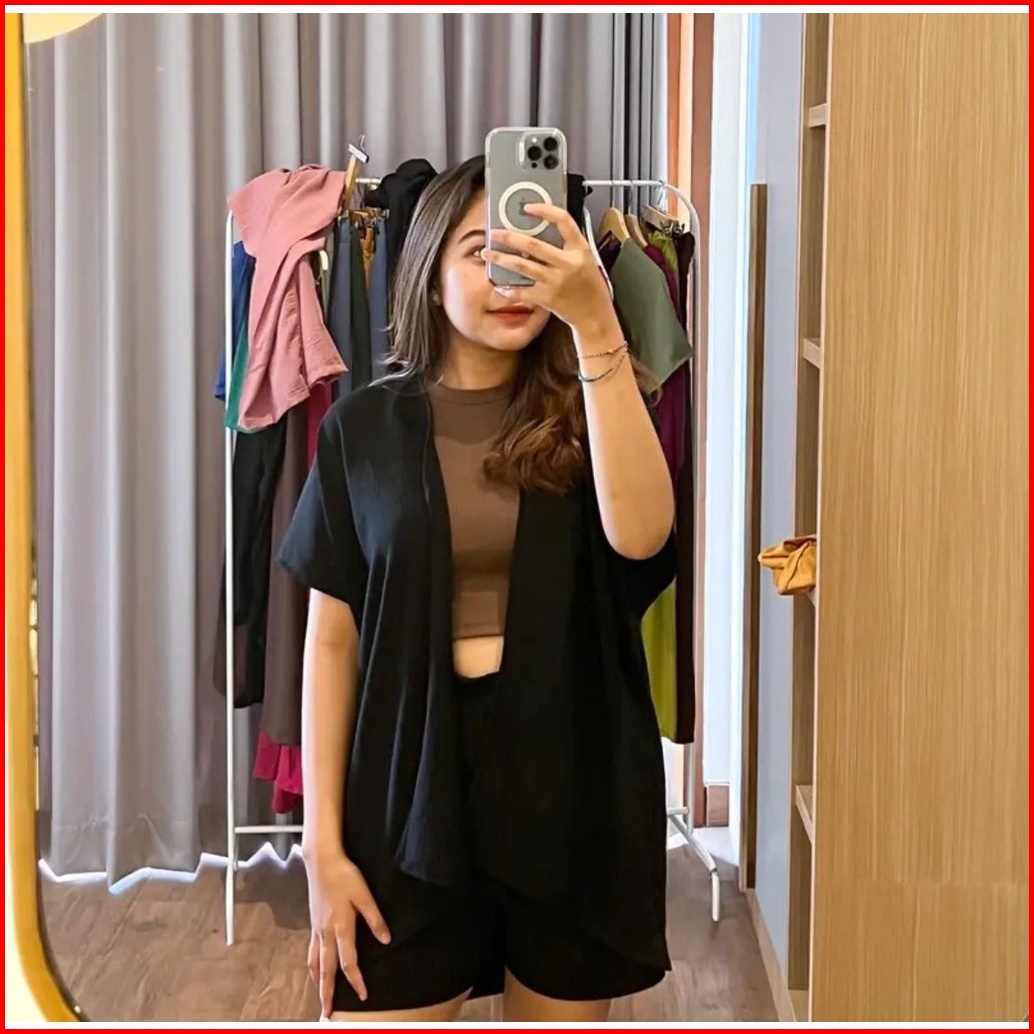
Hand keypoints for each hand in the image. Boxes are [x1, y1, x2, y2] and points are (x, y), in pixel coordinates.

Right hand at [304, 850, 390, 1015]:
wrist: (321, 861)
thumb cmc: (345, 876)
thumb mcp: (364, 895)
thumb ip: (375, 919)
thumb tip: (386, 940)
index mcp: (341, 927)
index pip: (348, 962)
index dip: (356, 980)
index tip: (363, 995)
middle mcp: (326, 932)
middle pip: (327, 969)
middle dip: (328, 992)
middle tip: (327, 1013)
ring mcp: (317, 928)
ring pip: (316, 962)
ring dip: (318, 981)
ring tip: (320, 995)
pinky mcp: (313, 922)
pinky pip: (311, 950)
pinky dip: (312, 965)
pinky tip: (314, 968)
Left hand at [482, 204, 615, 334]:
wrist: (595, 315)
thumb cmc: (590, 286)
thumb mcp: (587, 258)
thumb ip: (568, 245)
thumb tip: (543, 229)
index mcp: (580, 249)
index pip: (563, 221)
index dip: (544, 210)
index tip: (528, 208)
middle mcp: (567, 264)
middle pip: (533, 245)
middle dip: (509, 237)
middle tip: (494, 232)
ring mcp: (556, 281)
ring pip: (522, 266)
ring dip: (501, 258)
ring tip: (486, 253)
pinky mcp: (547, 298)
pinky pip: (522, 292)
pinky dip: (509, 289)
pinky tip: (499, 285)